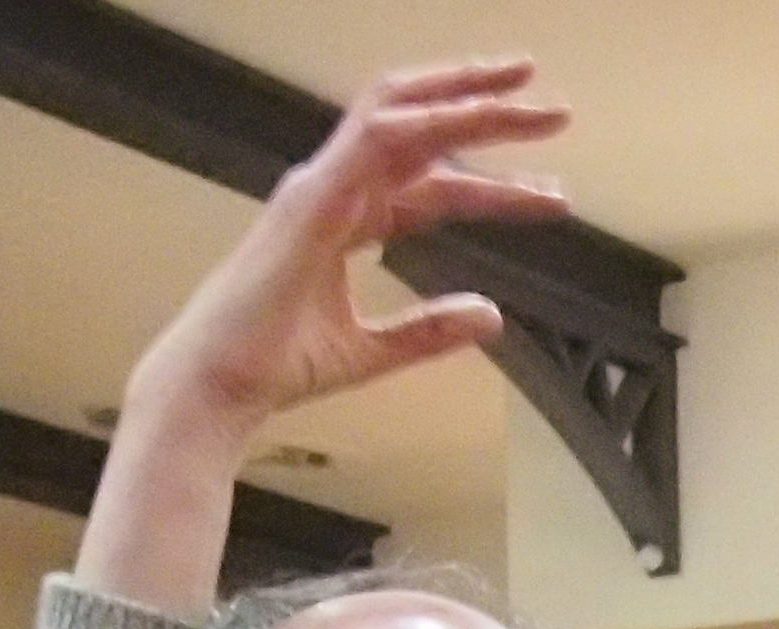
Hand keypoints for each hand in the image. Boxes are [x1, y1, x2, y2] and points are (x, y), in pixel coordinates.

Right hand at [123, 60, 569, 443]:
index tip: (557, 195)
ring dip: (466, 101)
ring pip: (401, 119)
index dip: (496, 186)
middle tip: (556, 111)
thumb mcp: (376, 351)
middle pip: (422, 133)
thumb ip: (431, 331)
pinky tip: (469, 115)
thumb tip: (493, 316)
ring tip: (529, 95)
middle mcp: (337, 190)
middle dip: (486, 111)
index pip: (435, 186)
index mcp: (350, 218)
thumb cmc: (280, 365)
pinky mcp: (310, 200)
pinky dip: (420, 124)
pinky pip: (370, 142)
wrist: (221, 382)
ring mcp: (321, 187)